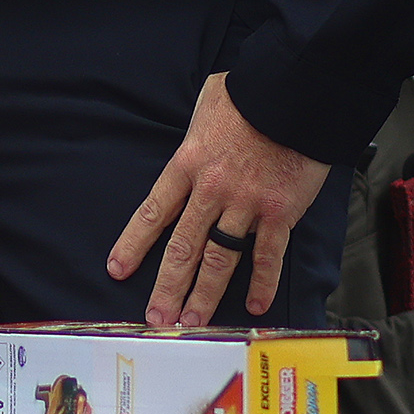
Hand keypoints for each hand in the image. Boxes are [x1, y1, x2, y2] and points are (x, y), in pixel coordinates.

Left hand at [106, 73, 335, 328]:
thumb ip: (197, 128)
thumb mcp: (208, 101)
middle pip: (183, 248)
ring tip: (193, 321)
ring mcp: (246, 204)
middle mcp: (211, 190)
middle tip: (157, 318)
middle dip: (167, 287)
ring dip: (205, 294)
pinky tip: (256, 305)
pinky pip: (268, 254)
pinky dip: (263, 282)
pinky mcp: (280, 211)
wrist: (294, 92)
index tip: (118, 270)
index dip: (134, 244)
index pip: (154, 212)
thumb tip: (197, 131)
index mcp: (188, 164)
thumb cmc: (251, 93)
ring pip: (220, 259)